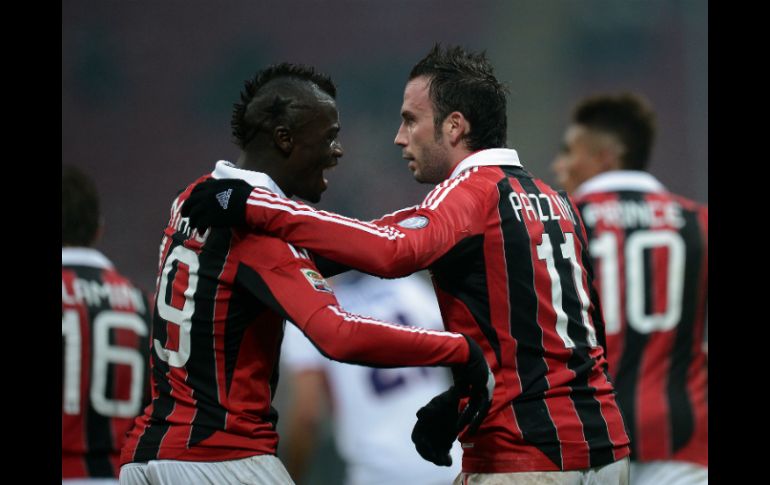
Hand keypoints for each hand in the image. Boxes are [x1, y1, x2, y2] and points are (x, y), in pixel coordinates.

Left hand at [181, 178, 251, 232]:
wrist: (250, 205)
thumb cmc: (248, 194)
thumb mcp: (235, 182)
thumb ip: (223, 182)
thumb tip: (215, 182)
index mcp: (212, 186)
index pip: (196, 189)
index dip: (192, 196)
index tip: (192, 201)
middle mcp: (207, 195)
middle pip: (190, 202)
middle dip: (186, 208)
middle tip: (185, 214)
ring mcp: (208, 206)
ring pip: (193, 214)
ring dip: (192, 221)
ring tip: (193, 226)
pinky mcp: (211, 218)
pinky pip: (200, 224)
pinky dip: (200, 229)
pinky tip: (201, 232)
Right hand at [410, 336, 493, 466]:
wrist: (464, 350)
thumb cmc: (460, 359)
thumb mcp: (461, 376)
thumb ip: (462, 386)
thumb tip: (461, 394)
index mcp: (484, 380)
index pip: (480, 399)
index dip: (475, 410)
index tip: (467, 419)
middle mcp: (488, 384)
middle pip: (483, 406)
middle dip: (475, 419)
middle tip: (469, 431)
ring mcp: (487, 386)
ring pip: (480, 409)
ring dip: (472, 421)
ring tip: (465, 432)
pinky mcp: (483, 388)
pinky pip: (477, 406)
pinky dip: (470, 416)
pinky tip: (462, 424)